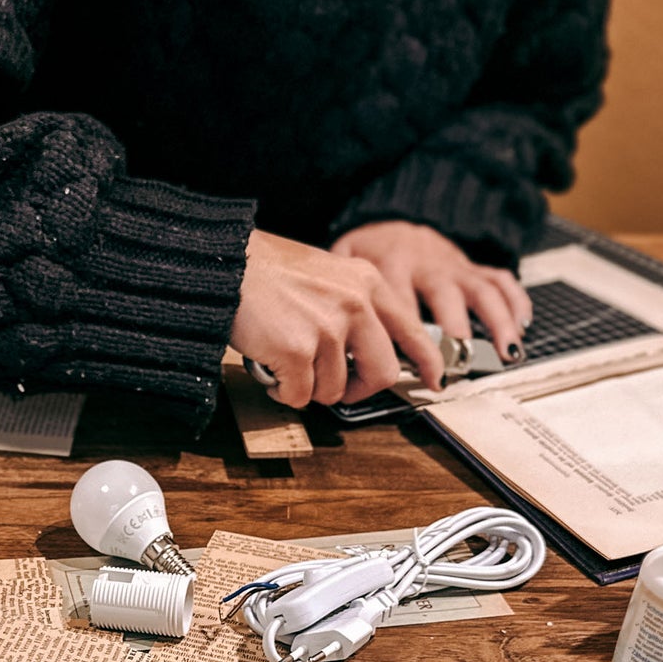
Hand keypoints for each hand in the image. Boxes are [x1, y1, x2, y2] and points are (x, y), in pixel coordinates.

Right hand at [229, 229, 444, 407]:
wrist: (226, 266)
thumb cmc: (266, 273)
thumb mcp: (327, 275)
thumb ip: (353, 306)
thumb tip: (363, 353)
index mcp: (368, 283)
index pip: (412, 330)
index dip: (428, 361)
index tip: (436, 380)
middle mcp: (356, 304)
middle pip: (382, 373)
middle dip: (358, 391)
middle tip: (339, 390)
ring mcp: (328, 328)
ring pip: (334, 390)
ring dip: (308, 388)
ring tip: (286, 364)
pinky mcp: (298, 351)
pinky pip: (300, 396)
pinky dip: (283, 391)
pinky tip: (270, 369)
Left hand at [329, 221, 531, 360]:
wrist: (389, 219)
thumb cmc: (365, 253)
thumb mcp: (342, 265)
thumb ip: (343, 297)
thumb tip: (338, 345)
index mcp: (392, 265)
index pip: (402, 308)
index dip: (408, 342)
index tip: (414, 371)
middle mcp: (428, 264)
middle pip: (446, 300)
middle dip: (456, 334)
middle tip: (460, 365)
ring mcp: (453, 265)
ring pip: (481, 291)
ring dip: (499, 322)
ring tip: (508, 352)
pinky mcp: (470, 265)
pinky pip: (499, 279)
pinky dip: (516, 300)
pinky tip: (522, 326)